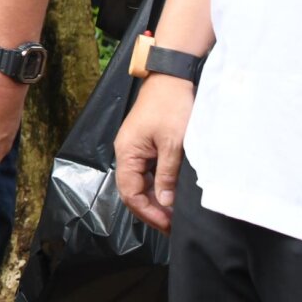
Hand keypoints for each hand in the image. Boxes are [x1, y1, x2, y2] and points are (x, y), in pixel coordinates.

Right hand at [114, 76, 194, 231]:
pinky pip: (148, 172)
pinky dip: (159, 185)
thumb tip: (166, 203)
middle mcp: (126, 153)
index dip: (148, 212)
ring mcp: (135, 149)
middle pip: (133, 191)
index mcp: (127, 153)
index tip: (167, 224)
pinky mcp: (145, 145)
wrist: (171, 77)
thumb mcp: (173, 144)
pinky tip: (172, 193)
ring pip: (141, 183)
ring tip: (175, 213)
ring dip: (156, 199)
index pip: (130, 193)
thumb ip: (167, 176)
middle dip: (152, 210)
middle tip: (173, 224)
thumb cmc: (170, 105)